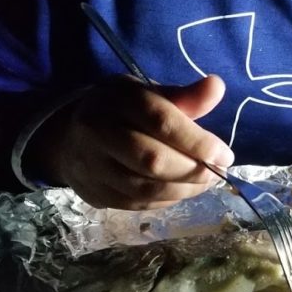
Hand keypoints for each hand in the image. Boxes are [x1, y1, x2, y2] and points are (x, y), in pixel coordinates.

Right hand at [50, 74, 233, 209]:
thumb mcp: (146, 93)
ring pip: (145, 188)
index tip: (225, 154)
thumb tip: (217, 87)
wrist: (67, 137)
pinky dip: (167, 201)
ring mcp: (93, 168)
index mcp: (116, 100)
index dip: (197, 141)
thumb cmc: (119, 110)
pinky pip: (137, 205)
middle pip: (152, 160)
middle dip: (192, 170)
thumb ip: (183, 96)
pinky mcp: (96, 194)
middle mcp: (99, 133)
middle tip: (217, 172)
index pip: (160, 121)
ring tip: (206, 182)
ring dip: (184, 190)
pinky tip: (183, 191)